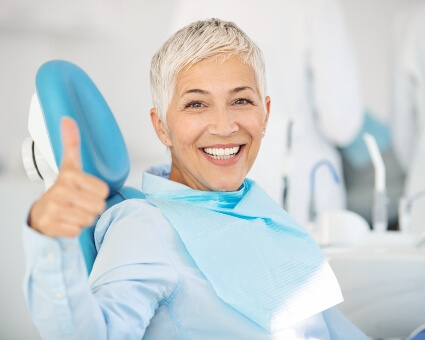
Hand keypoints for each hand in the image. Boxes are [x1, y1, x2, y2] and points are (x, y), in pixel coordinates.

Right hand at [28, 117, 108, 236]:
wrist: (42, 211)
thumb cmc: (63, 188)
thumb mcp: (69, 164)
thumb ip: (71, 143)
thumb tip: (68, 119)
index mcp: (69, 176)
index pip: (103, 191)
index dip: (98, 193)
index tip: (85, 189)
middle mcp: (59, 192)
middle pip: (98, 206)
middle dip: (92, 207)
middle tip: (80, 202)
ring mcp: (53, 209)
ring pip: (89, 219)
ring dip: (84, 218)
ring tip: (73, 211)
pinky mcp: (50, 225)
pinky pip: (77, 230)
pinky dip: (74, 228)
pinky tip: (66, 221)